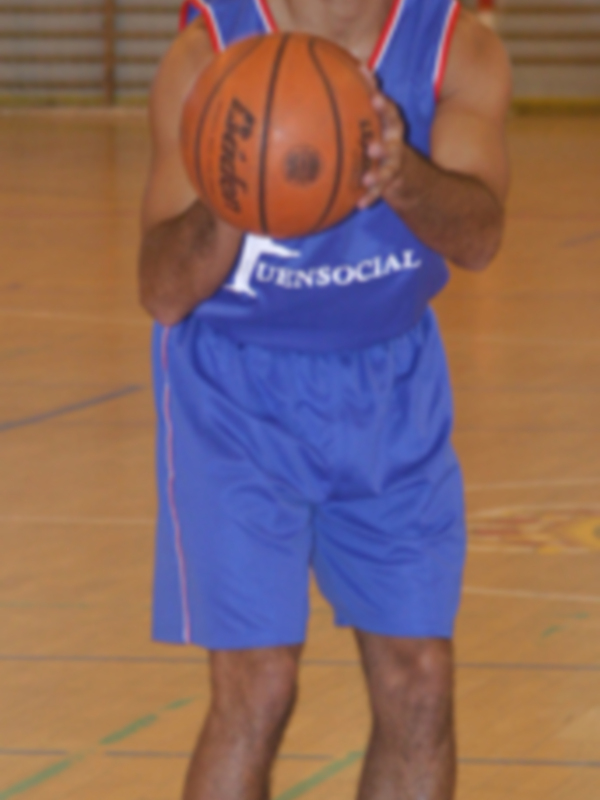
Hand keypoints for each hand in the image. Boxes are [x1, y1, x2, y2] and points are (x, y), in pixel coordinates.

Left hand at [357, 67, 405, 209]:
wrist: (404, 172)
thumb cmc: (379, 138)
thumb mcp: (371, 119)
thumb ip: (359, 97)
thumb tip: (341, 69)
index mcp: (389, 123)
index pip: (388, 110)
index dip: (382, 104)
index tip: (373, 97)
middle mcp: (395, 140)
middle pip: (393, 138)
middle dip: (383, 140)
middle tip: (371, 145)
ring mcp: (394, 162)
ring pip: (388, 167)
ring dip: (377, 173)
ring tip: (366, 179)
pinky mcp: (391, 181)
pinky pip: (380, 191)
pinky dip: (370, 197)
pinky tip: (359, 205)